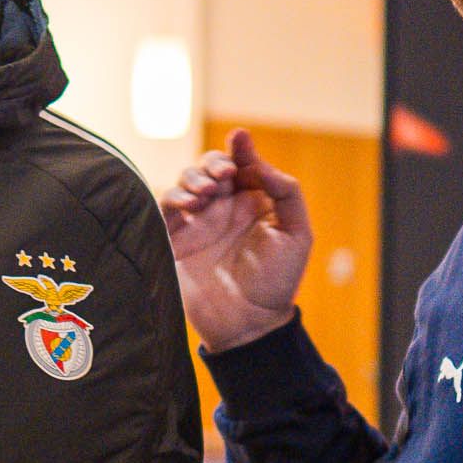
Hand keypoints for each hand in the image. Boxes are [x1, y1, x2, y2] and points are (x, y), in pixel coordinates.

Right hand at [162, 128, 313, 352]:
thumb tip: (263, 165)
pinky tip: (191, 204)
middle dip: (214, 162)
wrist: (247, 324)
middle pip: (210, 166)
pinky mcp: (175, 238)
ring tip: (208, 193)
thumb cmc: (276, 282)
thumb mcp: (296, 235)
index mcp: (252, 203)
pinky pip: (166, 205)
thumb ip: (286, 194)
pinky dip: (175, 196)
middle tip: (223, 175)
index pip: (243, 165)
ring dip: (194, 177)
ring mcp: (198, 222)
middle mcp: (224, 208)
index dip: (240, 148)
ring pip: (186, 180)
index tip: (239, 138)